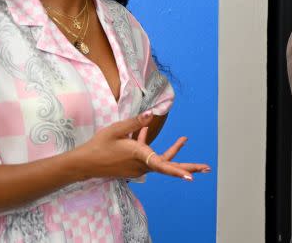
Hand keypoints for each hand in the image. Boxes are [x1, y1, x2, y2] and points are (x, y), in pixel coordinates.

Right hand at [73, 112, 211, 180]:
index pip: (162, 164)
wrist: (84, 163)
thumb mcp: (117, 129)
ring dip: (172, 150)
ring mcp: (138, 167)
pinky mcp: (133, 166)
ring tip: (185, 139)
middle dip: (188, 167)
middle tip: (207, 168)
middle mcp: (142, 164)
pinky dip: (149, 145)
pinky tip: (142, 130)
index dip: (178, 171)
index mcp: (139, 155)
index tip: (192, 177)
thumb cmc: (99, 145)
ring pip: (160, 159)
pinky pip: (148, 156)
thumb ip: (135, 121)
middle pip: (169, 166)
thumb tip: (152, 114)